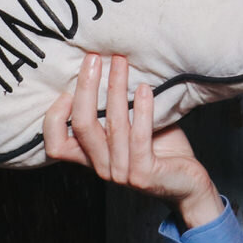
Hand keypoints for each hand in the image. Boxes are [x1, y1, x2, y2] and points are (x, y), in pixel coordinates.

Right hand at [42, 53, 223, 227]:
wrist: (188, 184)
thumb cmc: (161, 150)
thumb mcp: (133, 127)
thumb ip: (117, 109)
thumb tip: (110, 65)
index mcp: (93, 157)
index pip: (55, 145)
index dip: (54, 118)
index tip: (66, 89)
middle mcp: (102, 167)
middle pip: (82, 125)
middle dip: (86, 87)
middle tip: (93, 58)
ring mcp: (122, 173)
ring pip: (112, 125)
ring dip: (116, 88)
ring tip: (121, 62)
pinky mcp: (144, 174)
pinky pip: (139, 137)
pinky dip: (142, 110)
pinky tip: (145, 89)